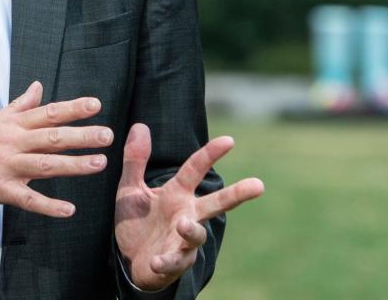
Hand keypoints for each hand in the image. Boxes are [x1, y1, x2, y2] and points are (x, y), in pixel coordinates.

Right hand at [0, 81, 112, 217]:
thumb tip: (38, 87)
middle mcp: (11, 142)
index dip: (72, 108)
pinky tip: (69, 209)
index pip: (47, 112)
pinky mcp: (0, 190)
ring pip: (45, 165)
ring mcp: (6, 167)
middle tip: (107, 135)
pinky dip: (49, 206)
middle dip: (82, 136)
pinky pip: (28, 200)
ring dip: (73, 165)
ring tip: (99, 164)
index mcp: (11, 124)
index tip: (95, 105)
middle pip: (51, 137)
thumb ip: (19, 105)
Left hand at [114, 124, 264, 290]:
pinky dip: (166, 262)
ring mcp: (182, 240)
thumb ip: (135, 160)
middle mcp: (186, 214)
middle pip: (216, 203)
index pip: (194, 170)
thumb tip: (140, 126)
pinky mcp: (173, 262)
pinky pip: (173, 262)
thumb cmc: (136, 220)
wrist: (129, 258)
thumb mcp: (130, 188)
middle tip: (259, 184)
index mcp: (176, 194)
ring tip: (183, 224)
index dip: (210, 154)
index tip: (229, 140)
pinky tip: (156, 260)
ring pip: (197, 234)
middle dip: (237, 194)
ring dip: (191, 230)